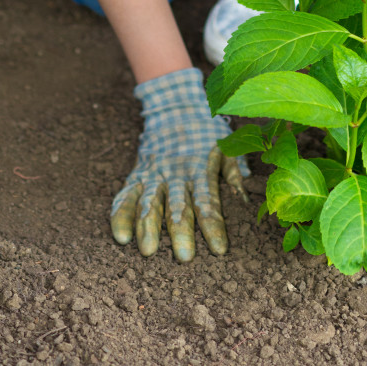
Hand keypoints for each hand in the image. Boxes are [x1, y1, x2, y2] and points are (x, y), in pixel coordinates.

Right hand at [110, 67, 247, 260]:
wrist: (175, 109)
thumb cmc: (207, 135)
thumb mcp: (226, 148)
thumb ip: (233, 173)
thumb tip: (245, 200)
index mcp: (200, 170)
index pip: (208, 202)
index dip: (214, 226)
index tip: (220, 250)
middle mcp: (175, 174)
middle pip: (178, 206)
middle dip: (181, 231)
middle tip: (184, 257)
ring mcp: (153, 175)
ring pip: (150, 202)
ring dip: (148, 226)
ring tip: (148, 250)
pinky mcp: (136, 175)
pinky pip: (125, 195)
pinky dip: (120, 215)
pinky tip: (121, 236)